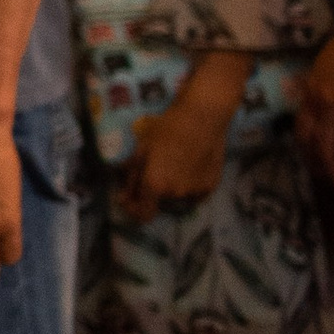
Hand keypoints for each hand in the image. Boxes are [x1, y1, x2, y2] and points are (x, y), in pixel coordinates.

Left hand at [124, 55, 245, 215]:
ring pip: (177, 197)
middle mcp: (175, 195)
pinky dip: (189, 185)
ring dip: (172, 188)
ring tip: (174, 163)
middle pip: (159, 202)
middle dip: (153, 192)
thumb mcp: (141, 149)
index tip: (130, 199)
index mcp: (155, 185)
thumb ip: (131, 177)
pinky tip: (189, 165)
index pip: (142, 215)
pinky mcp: (210, 187)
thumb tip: (123, 197)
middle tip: (155, 169)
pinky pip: (194, 193)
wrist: (202, 118)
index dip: (134, 210)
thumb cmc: (167, 129)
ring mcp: (195, 193)